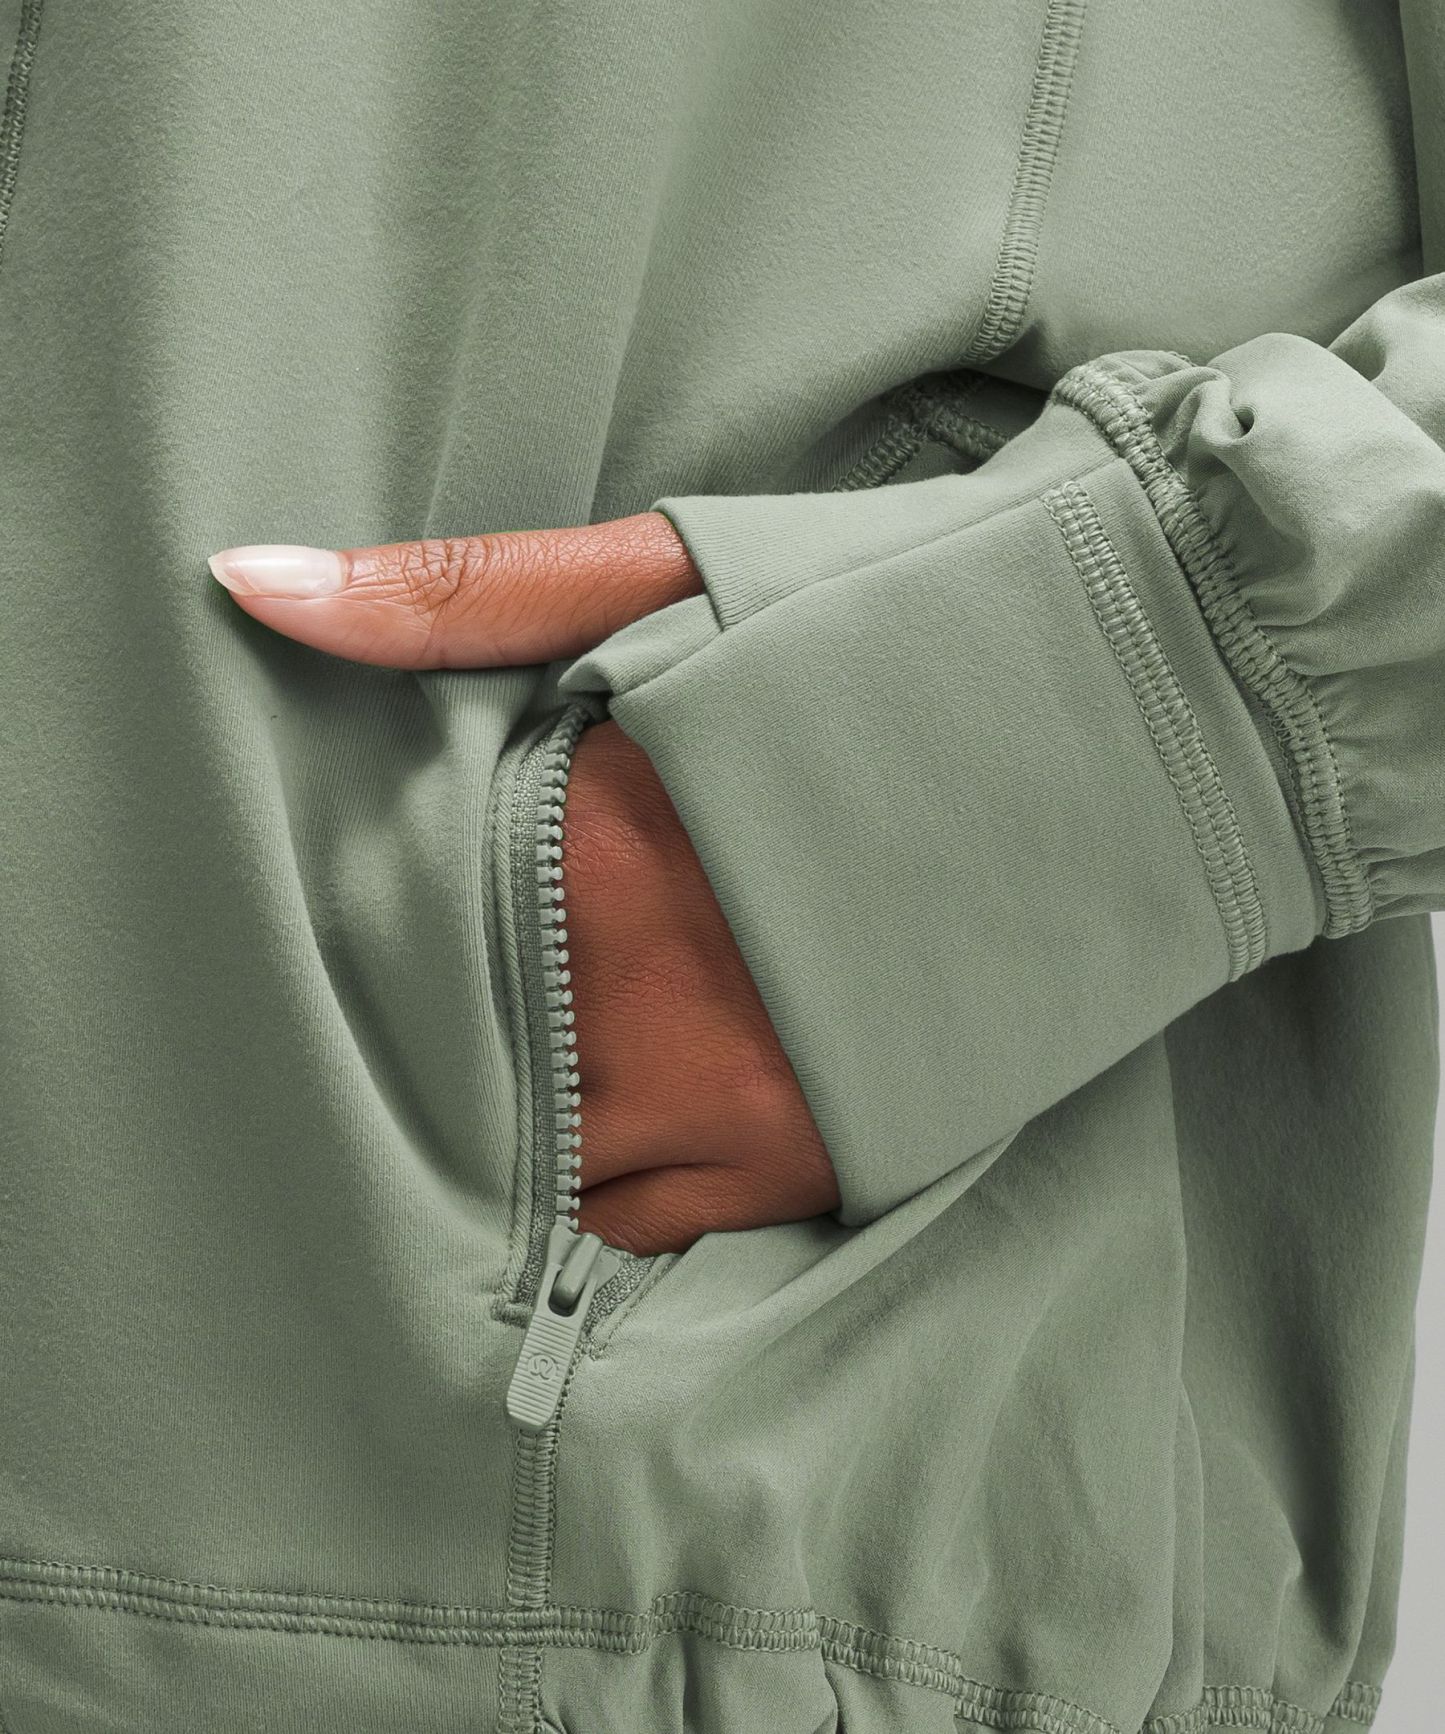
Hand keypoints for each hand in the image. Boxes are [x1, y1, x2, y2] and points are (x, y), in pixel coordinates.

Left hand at [208, 517, 840, 1254]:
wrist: (1130, 683)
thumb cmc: (885, 607)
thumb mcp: (668, 568)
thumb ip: (457, 595)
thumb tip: (247, 586)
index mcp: (588, 846)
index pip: (400, 953)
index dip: (379, 957)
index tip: (388, 938)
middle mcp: (652, 996)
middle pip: (465, 1082)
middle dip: (449, 1047)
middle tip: (474, 996)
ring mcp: (750, 1093)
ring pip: (551, 1173)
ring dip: (534, 1124)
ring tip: (559, 1047)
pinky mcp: (833, 1149)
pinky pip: (659, 1225)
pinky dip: (622, 1185)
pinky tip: (643, 1103)